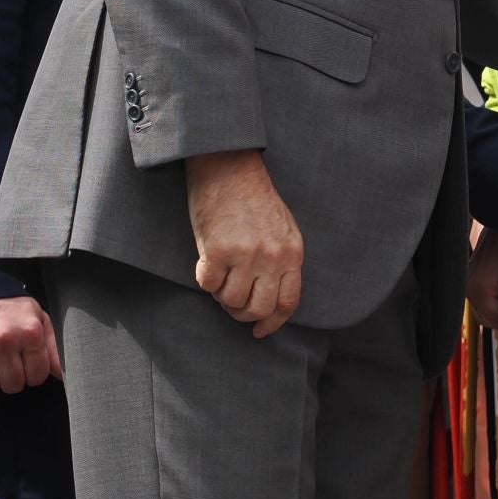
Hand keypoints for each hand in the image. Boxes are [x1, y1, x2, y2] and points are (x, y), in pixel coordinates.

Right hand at [0, 296, 61, 394]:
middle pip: (13, 385)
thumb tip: (63, 374)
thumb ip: (53, 347)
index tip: (28, 367)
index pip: (37, 375)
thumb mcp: (38, 320)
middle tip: (9, 364)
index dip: (33, 375)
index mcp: (30, 332)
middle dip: (12, 379)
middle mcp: (5, 339)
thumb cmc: (10, 310)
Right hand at [185, 149, 303, 337]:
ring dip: (221, 294)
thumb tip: (269, 299)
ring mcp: (246, 255)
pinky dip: (204, 278)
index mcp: (292, 252)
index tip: (259, 331)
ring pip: (230, 302)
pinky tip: (208, 260)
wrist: (229, 167)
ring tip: (221, 272)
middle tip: (231, 299)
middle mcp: (273, 257)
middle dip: (241, 312)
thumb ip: (280, 261)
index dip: (272, 323)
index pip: (288, 302)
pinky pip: (207, 286)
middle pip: (257, 309)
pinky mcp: (218, 252)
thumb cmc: (253, 198)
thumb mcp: (281, 228)